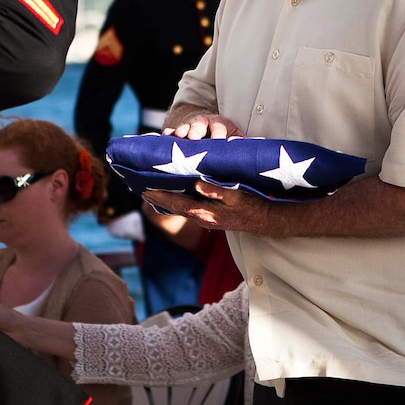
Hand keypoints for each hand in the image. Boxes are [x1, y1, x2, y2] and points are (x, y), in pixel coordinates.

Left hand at [142, 180, 270, 233]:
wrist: (264, 220)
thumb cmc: (251, 206)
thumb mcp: (236, 195)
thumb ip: (216, 190)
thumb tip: (197, 184)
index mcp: (205, 213)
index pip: (177, 204)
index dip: (160, 197)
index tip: (144, 191)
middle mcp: (202, 219)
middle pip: (174, 208)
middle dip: (158, 200)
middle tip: (141, 190)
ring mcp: (206, 220)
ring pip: (180, 210)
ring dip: (166, 202)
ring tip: (153, 193)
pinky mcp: (210, 218)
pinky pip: (188, 210)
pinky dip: (177, 203)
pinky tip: (174, 198)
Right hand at [162, 113, 242, 139]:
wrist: (205, 126)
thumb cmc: (223, 136)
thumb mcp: (234, 136)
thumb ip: (240, 142)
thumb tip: (248, 150)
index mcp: (219, 124)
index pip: (219, 127)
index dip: (218, 134)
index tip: (218, 141)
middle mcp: (203, 123)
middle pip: (200, 125)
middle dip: (196, 130)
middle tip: (194, 137)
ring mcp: (189, 126)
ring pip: (185, 127)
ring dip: (181, 131)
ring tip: (179, 136)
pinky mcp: (178, 132)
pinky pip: (172, 131)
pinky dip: (169, 133)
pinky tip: (166, 135)